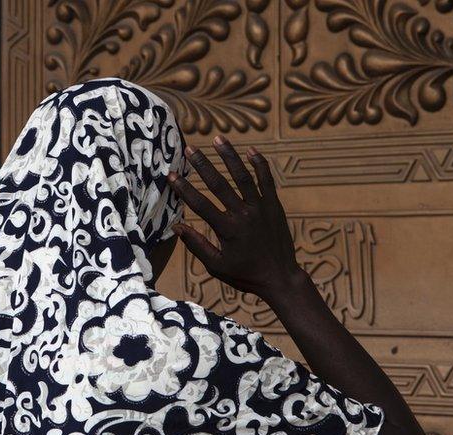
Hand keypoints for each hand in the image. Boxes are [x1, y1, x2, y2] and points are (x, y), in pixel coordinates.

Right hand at [168, 136, 306, 303]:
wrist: (280, 278)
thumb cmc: (245, 274)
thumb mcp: (216, 266)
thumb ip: (197, 245)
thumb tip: (176, 227)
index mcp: (227, 230)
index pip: (200, 204)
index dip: (184, 189)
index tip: (171, 175)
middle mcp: (243, 215)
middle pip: (219, 184)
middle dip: (202, 165)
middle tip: (189, 149)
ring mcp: (261, 208)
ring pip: (243, 176)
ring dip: (229, 156)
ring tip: (218, 139)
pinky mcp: (274, 205)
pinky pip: (266, 180)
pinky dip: (259, 164)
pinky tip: (250, 151)